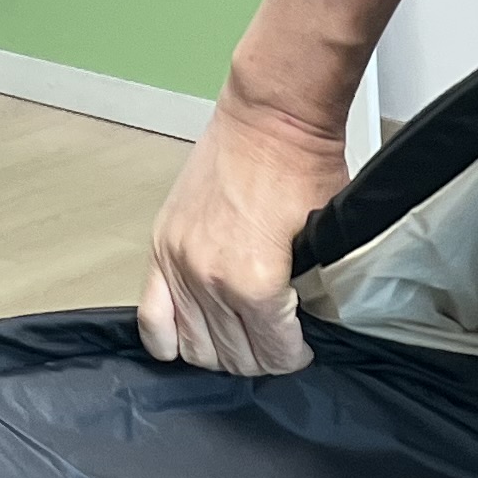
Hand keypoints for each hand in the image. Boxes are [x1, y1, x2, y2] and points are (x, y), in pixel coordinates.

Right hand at [138, 82, 350, 376]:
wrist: (269, 120)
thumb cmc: (302, 169)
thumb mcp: (326, 242)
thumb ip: (310, 293)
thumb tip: (303, 327)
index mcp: (255, 282)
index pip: (272, 353)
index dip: (293, 357)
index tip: (300, 350)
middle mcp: (210, 279)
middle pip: (233, 357)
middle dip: (260, 357)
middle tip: (276, 343)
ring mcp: (180, 264)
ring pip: (194, 346)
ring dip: (221, 352)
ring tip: (242, 337)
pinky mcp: (162, 248)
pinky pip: (151, 318)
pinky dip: (168, 340)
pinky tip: (191, 338)